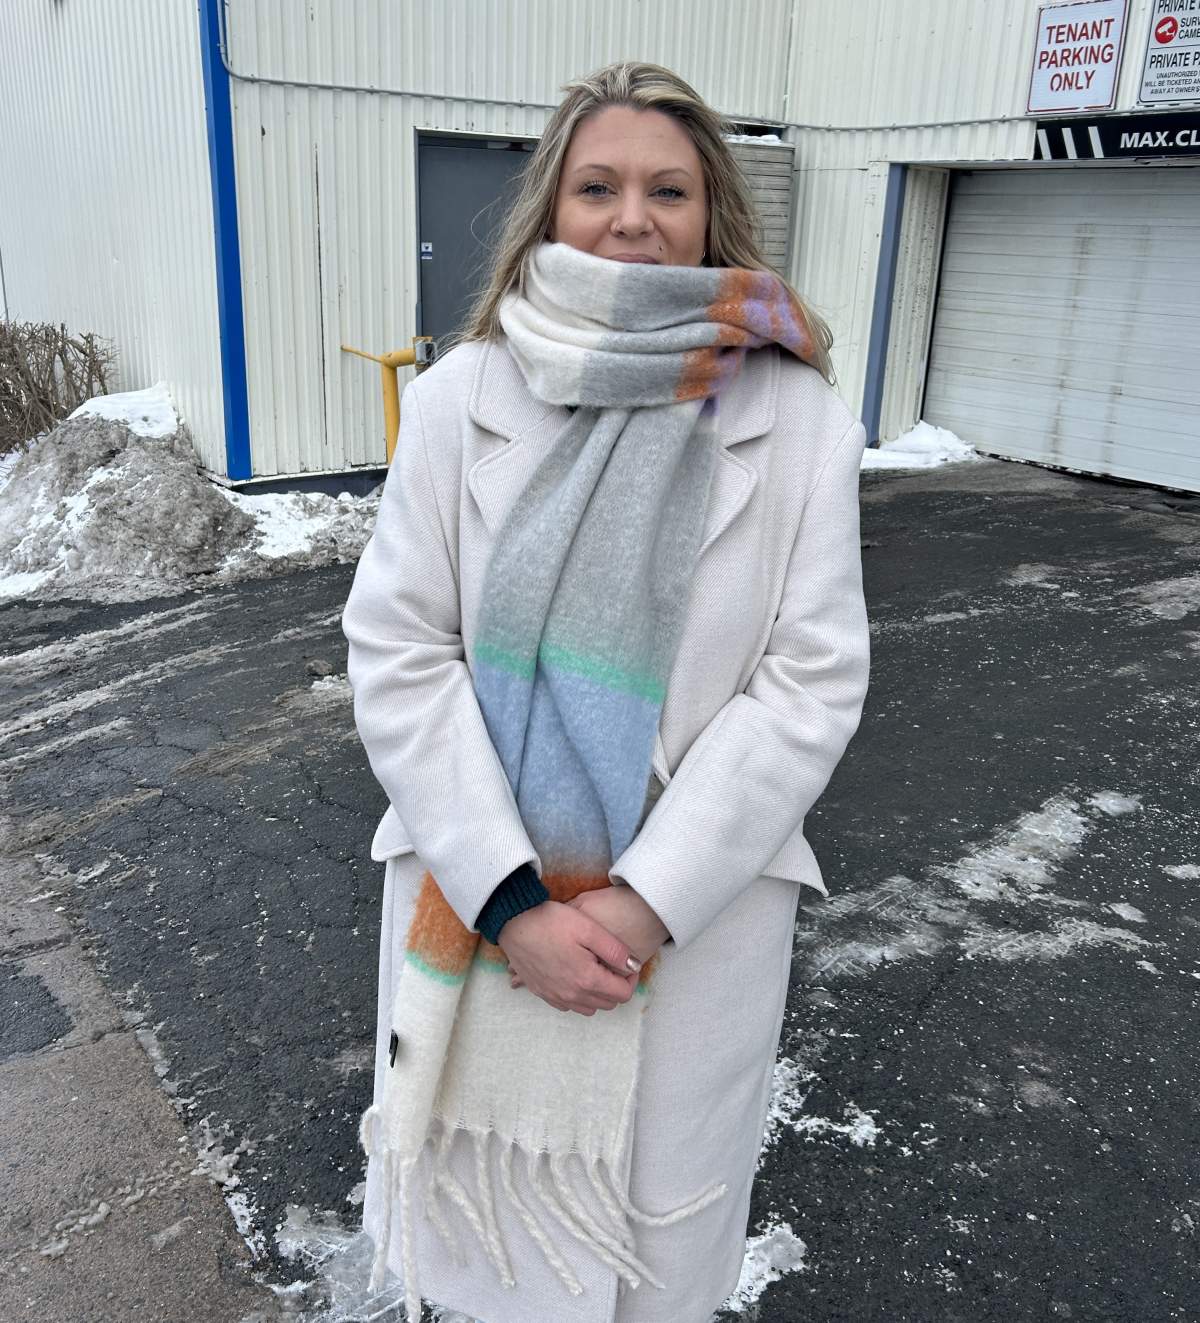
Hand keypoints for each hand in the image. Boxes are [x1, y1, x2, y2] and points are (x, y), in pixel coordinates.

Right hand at [509, 886, 668, 991]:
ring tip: (596, 969)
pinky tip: (576, 974)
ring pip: (589, 1008)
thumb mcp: (589, 928)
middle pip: (608, 1004)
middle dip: (617, 986)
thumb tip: (634, 966)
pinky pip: (569, 1005)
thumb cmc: (551, 921)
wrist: (513, 923)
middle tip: (613, 964)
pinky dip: (579, 996)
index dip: (632, 979)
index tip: (628, 962)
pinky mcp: (542, 993)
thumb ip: (615, 950)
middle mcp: (571, 995)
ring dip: (599, 994)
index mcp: (587, 980)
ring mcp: (555, 996)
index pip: (623, 994)